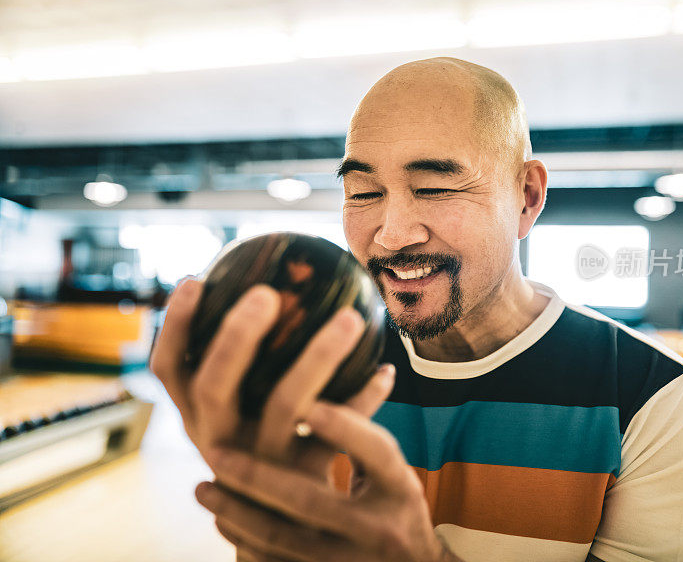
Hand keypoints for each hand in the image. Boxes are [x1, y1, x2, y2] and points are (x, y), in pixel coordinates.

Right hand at [149, 276, 393, 479]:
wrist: (284, 528)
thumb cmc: (263, 447)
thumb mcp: (240, 414)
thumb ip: (243, 367)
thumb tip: (271, 287)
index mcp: (200, 417)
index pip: (170, 370)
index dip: (174, 327)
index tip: (193, 280)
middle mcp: (220, 440)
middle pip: (215, 386)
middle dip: (235, 338)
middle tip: (265, 293)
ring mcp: (261, 465)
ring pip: (287, 406)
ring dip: (319, 357)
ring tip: (350, 317)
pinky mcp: (305, 482)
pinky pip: (340, 434)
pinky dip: (365, 399)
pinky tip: (386, 369)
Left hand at [196, 400, 462, 561]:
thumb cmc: (399, 510)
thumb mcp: (397, 474)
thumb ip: (365, 438)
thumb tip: (346, 370)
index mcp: (401, 489)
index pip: (375, 452)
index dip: (343, 426)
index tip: (308, 403)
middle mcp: (378, 528)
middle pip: (310, 499)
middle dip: (258, 475)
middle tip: (215, 450)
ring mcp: (348, 560)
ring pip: (280, 535)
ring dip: (236, 509)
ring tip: (202, 487)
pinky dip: (243, 539)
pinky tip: (221, 516)